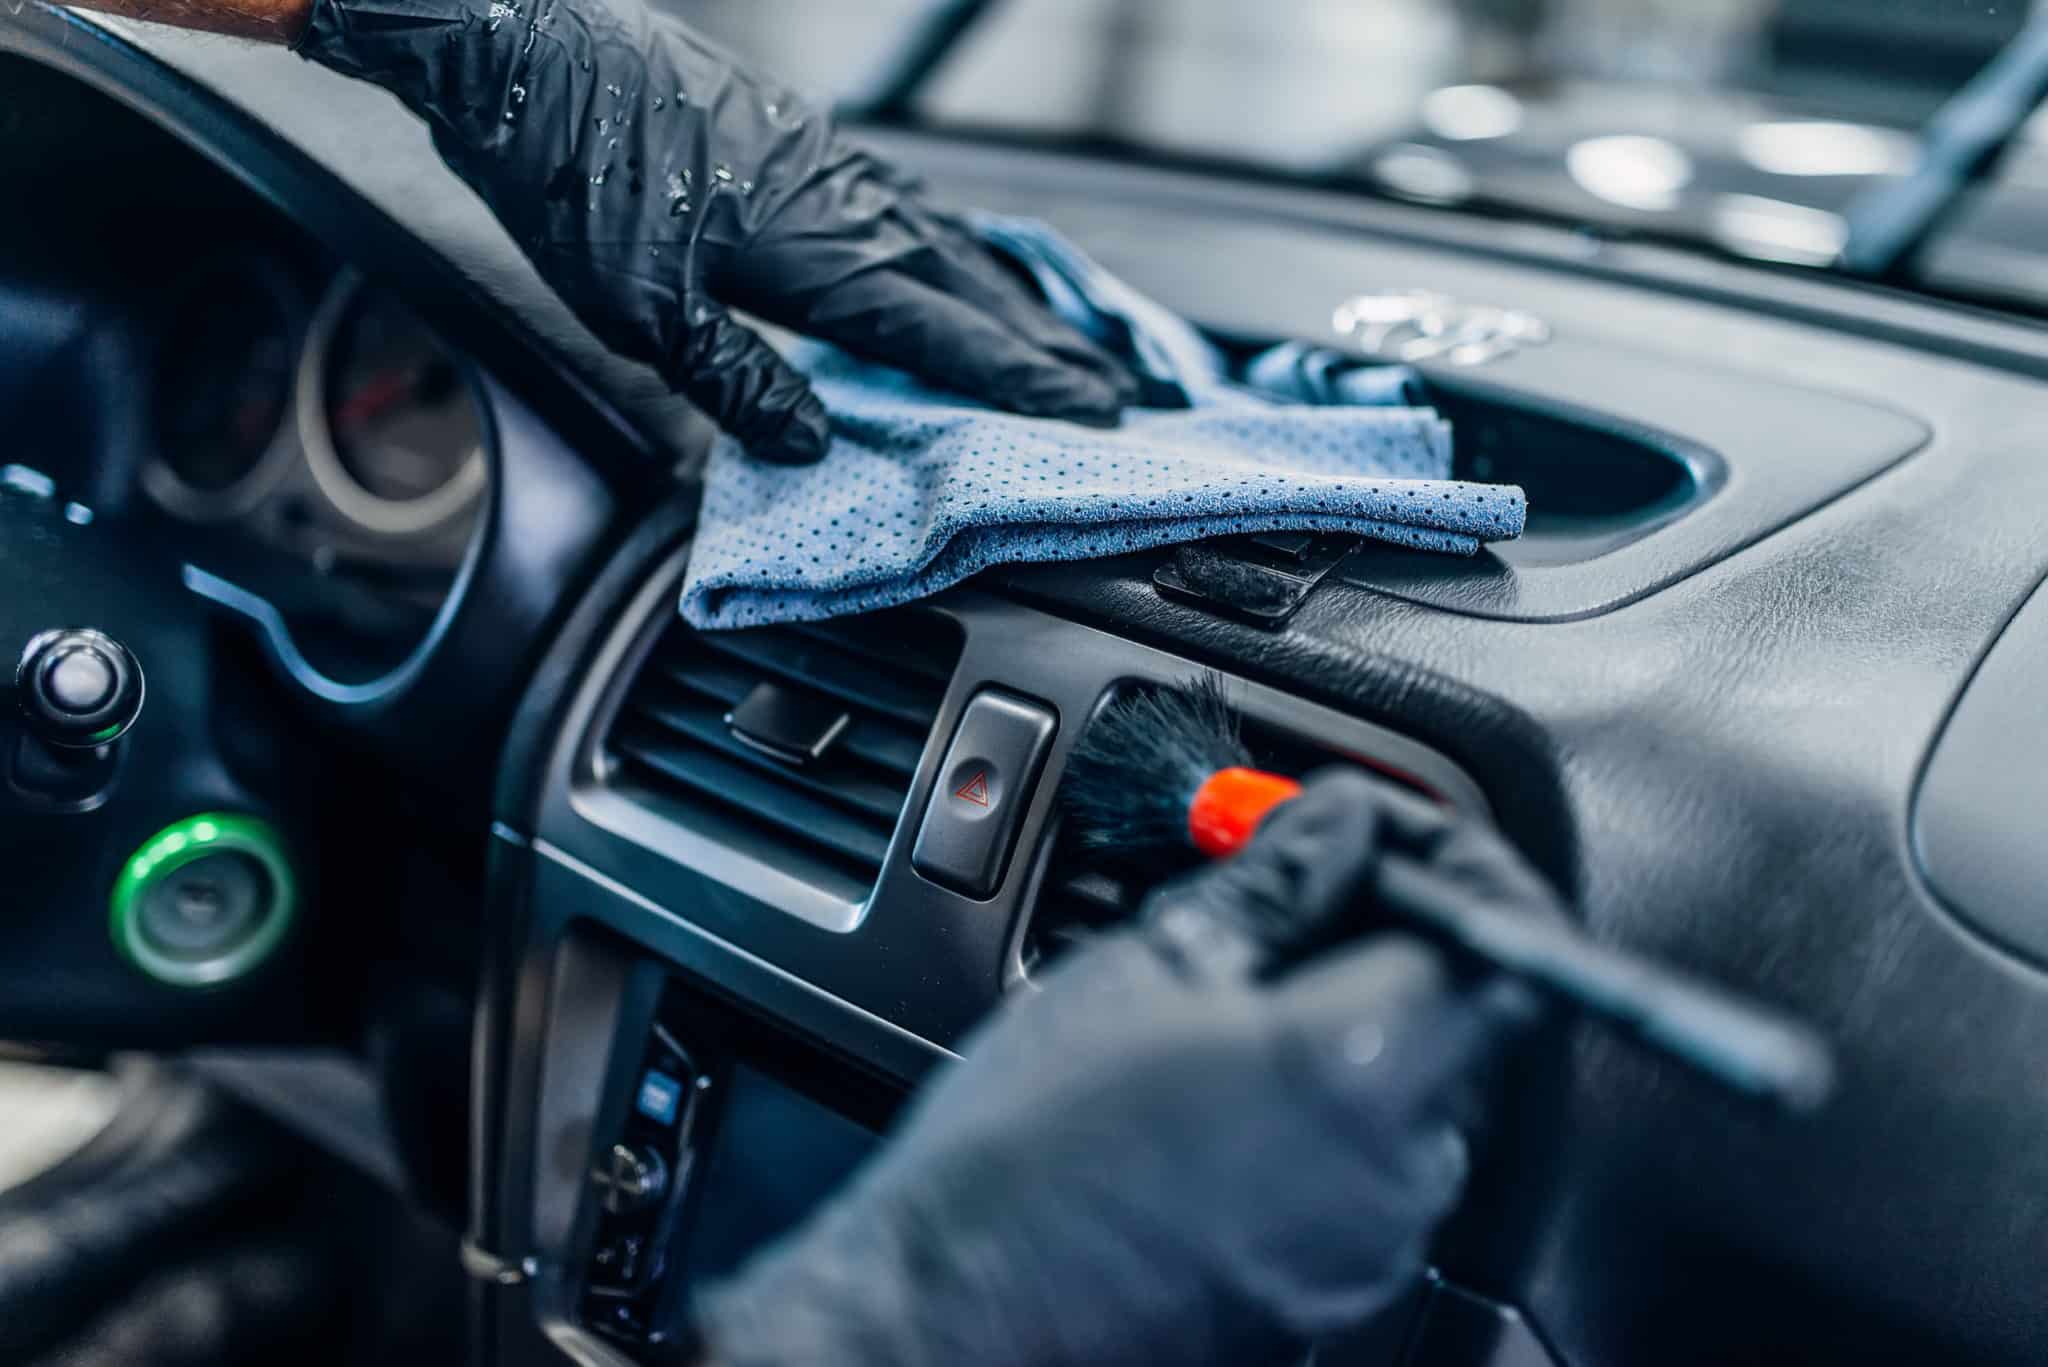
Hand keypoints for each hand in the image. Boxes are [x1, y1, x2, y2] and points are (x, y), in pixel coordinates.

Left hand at [297, 0, 1135, 462]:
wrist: (529, 54)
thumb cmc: (575, 181)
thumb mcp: (642, 313)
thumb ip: (738, 380)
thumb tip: (809, 442)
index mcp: (818, 252)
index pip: (945, 334)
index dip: (1021, 380)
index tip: (1091, 412)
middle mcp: (845, 201)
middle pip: (971, 287)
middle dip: (1045, 348)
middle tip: (1114, 394)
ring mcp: (829, 162)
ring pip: (947, 241)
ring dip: (1011, 298)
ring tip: (1059, 340)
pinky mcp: (802, 141)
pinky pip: (909, 205)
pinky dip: (954, 247)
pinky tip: (957, 258)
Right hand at [693, 772, 1560, 1366]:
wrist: (954, 1313)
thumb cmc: (1023, 1155)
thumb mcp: (1142, 972)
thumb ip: (1274, 888)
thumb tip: (1341, 824)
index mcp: (1359, 1068)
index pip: (1502, 933)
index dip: (1457, 860)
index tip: (1385, 832)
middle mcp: (1398, 1170)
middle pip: (1463, 1013)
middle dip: (1394, 936)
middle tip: (1295, 892)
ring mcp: (1373, 1245)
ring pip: (1417, 1093)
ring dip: (1355, 1021)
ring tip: (1232, 997)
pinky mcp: (1336, 1292)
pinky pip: (1371, 1171)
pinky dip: (1327, 1109)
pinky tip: (1225, 1089)